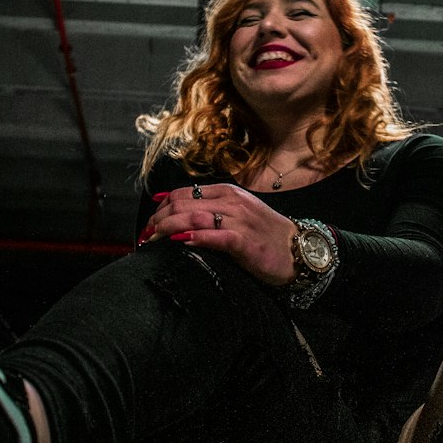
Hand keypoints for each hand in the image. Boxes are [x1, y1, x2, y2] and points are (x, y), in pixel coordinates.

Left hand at [139, 183, 296, 286]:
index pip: (183, 193)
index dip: (161, 207)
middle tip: (145, 234)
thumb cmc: (264, 235)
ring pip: (194, 217)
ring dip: (167, 227)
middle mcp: (231, 202)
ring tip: (152, 238)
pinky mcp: (245, 242)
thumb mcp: (237, 213)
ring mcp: (239, 221)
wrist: (297, 250)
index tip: (149, 222)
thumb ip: (209, 210)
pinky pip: (215, 236)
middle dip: (158, 219)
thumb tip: (175, 213)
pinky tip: (180, 241)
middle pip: (183, 203)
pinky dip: (195, 237)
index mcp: (227, 192)